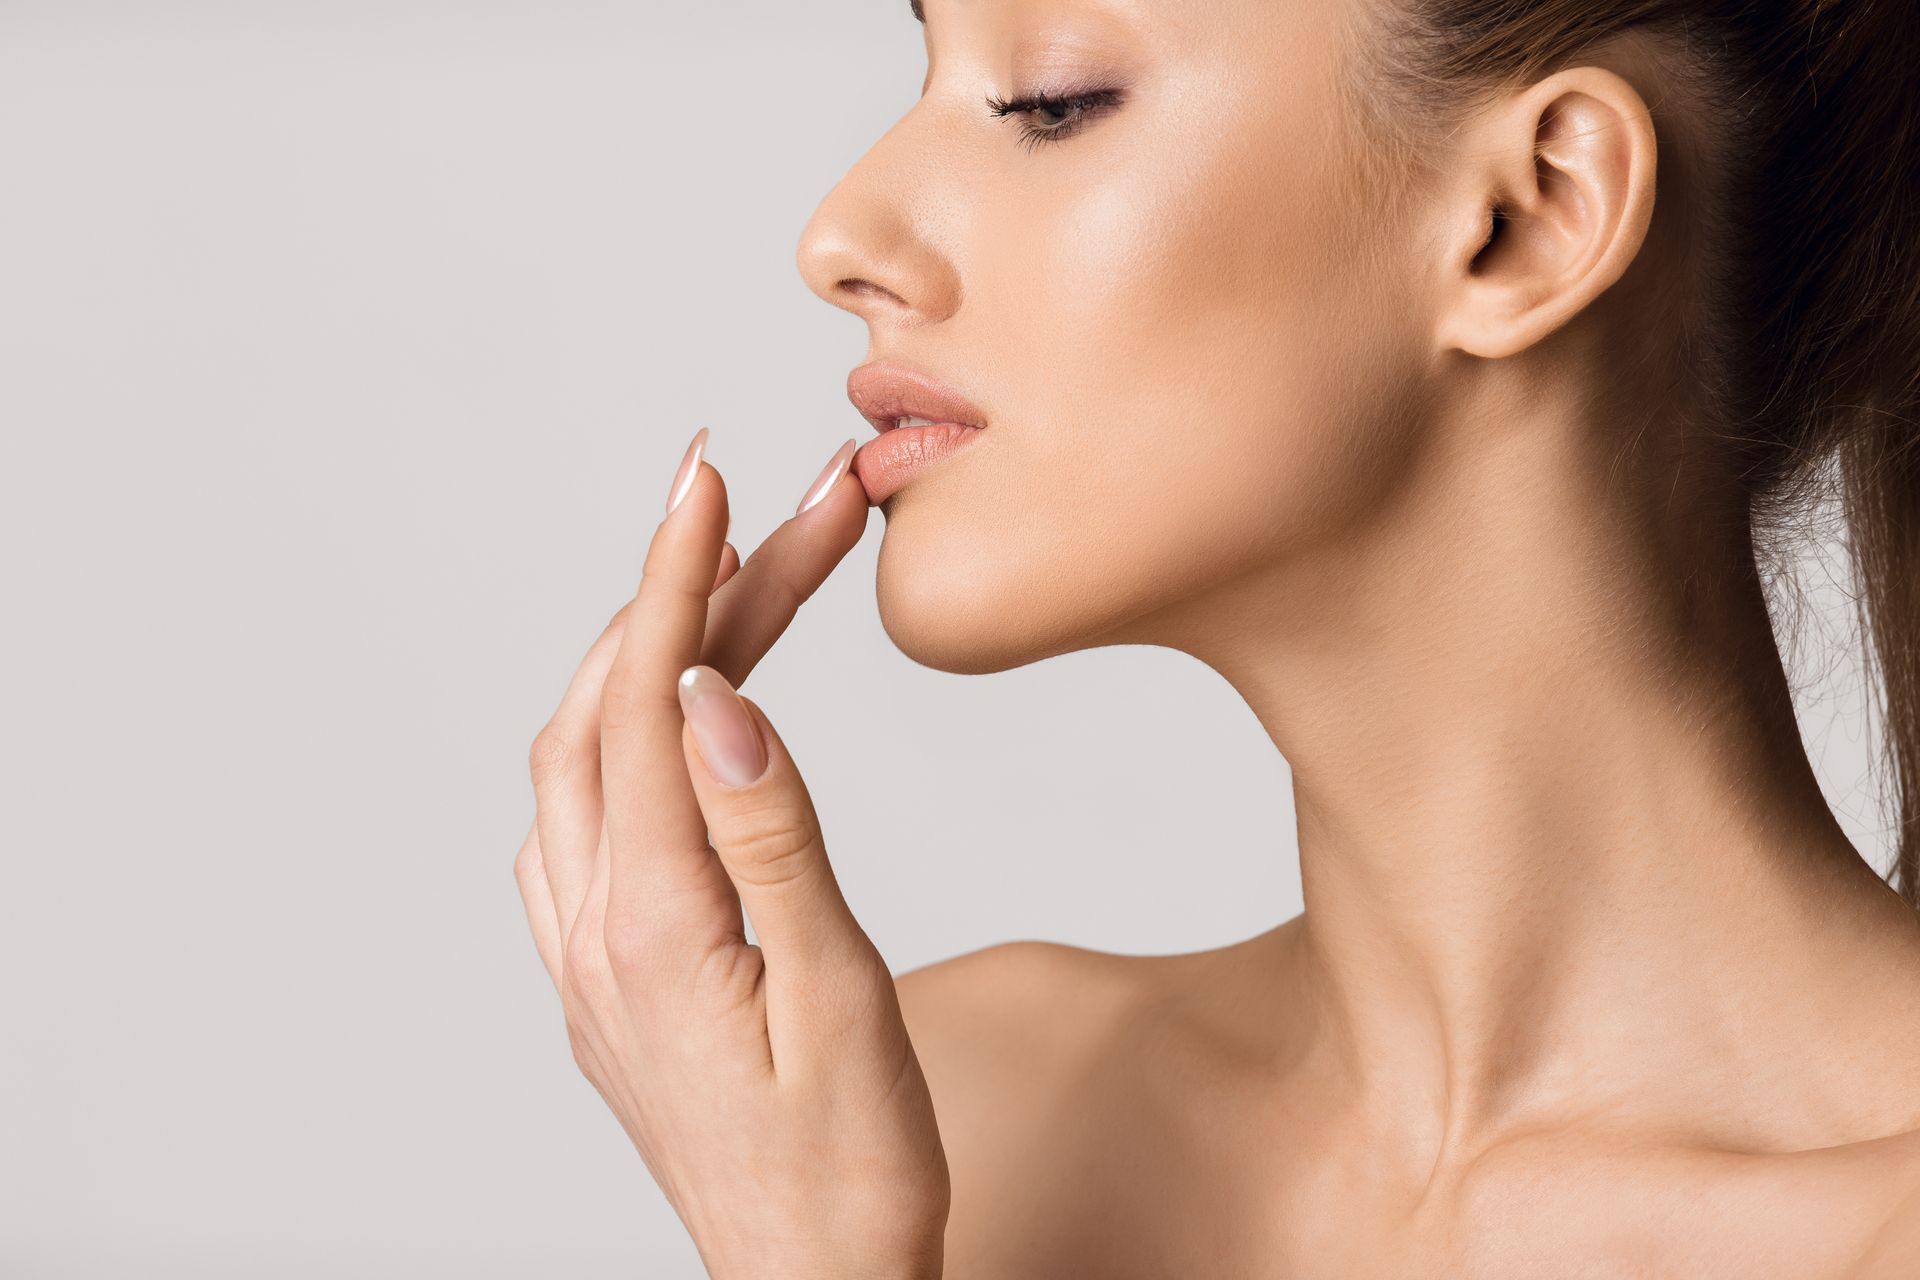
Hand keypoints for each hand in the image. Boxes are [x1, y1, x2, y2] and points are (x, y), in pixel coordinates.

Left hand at [514, 430, 948, 1278]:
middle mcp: (593, 933)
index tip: (709, 476)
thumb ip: (771, 840)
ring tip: (742, 582)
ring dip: (647, 656)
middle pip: (614, 712)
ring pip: (581, 759)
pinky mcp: (604, 984)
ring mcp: (585, 962)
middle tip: (785, 510)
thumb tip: (713, 696)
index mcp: (654, 926)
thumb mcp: (841, 1001)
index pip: (646, 706)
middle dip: (690, 592)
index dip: (680, 578)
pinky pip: (577, 824)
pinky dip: (617, 735)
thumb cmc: (851, 1168)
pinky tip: (672, 718)